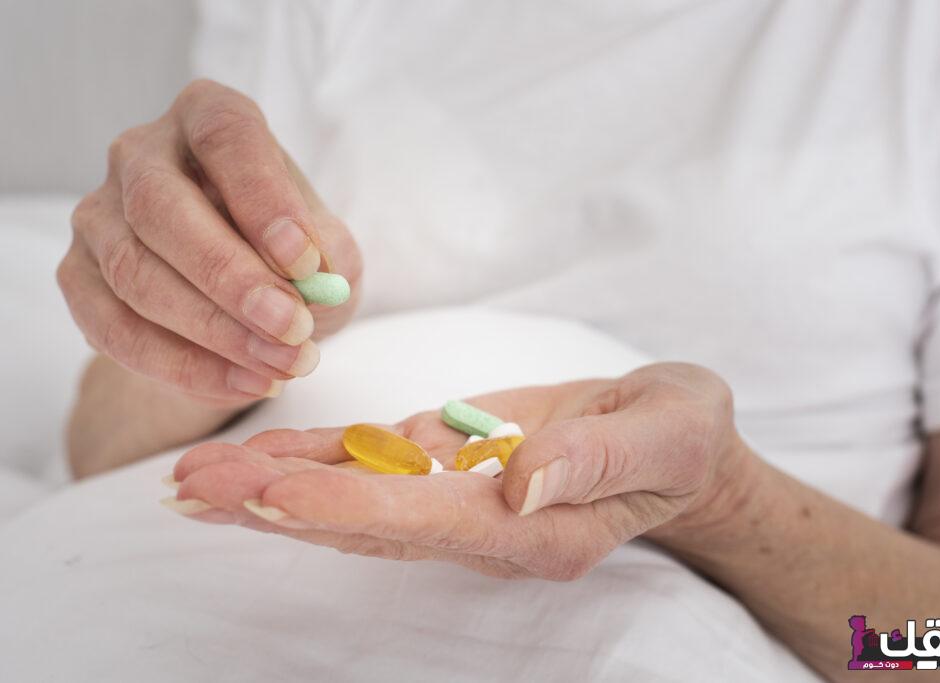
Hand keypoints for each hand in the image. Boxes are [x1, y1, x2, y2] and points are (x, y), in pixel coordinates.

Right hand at [58, 79, 361, 406]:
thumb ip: (326, 255)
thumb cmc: (290, 255)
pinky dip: (185, 367)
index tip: (306, 261)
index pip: (226, 136)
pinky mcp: (78, 277)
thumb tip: (312, 284)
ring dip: (215, 333)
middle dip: (232, 279)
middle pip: (162, 208)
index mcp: (207, 117)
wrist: (245, 300)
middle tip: (292, 328)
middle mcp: (140, 154)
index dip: (264, 198)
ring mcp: (98, 215)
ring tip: (284, 365)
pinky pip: (115, 330)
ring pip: (135, 275)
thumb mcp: (327, 247)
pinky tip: (246, 383)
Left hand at [166, 363, 751, 579]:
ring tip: (195, 478)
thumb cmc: (680, 437)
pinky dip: (313, 459)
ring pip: (355, 497)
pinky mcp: (450, 462)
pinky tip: (257, 457)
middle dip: (281, 504)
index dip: (354, 510)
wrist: (671, 441)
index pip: (433, 522)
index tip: (277, 497)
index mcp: (538, 531)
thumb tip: (526, 486)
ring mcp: (460, 498)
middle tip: (194, 491)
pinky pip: (373, 464)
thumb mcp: (669, 434)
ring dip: (275, 485)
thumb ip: (600, 461)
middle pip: (370, 523)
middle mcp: (485, 527)